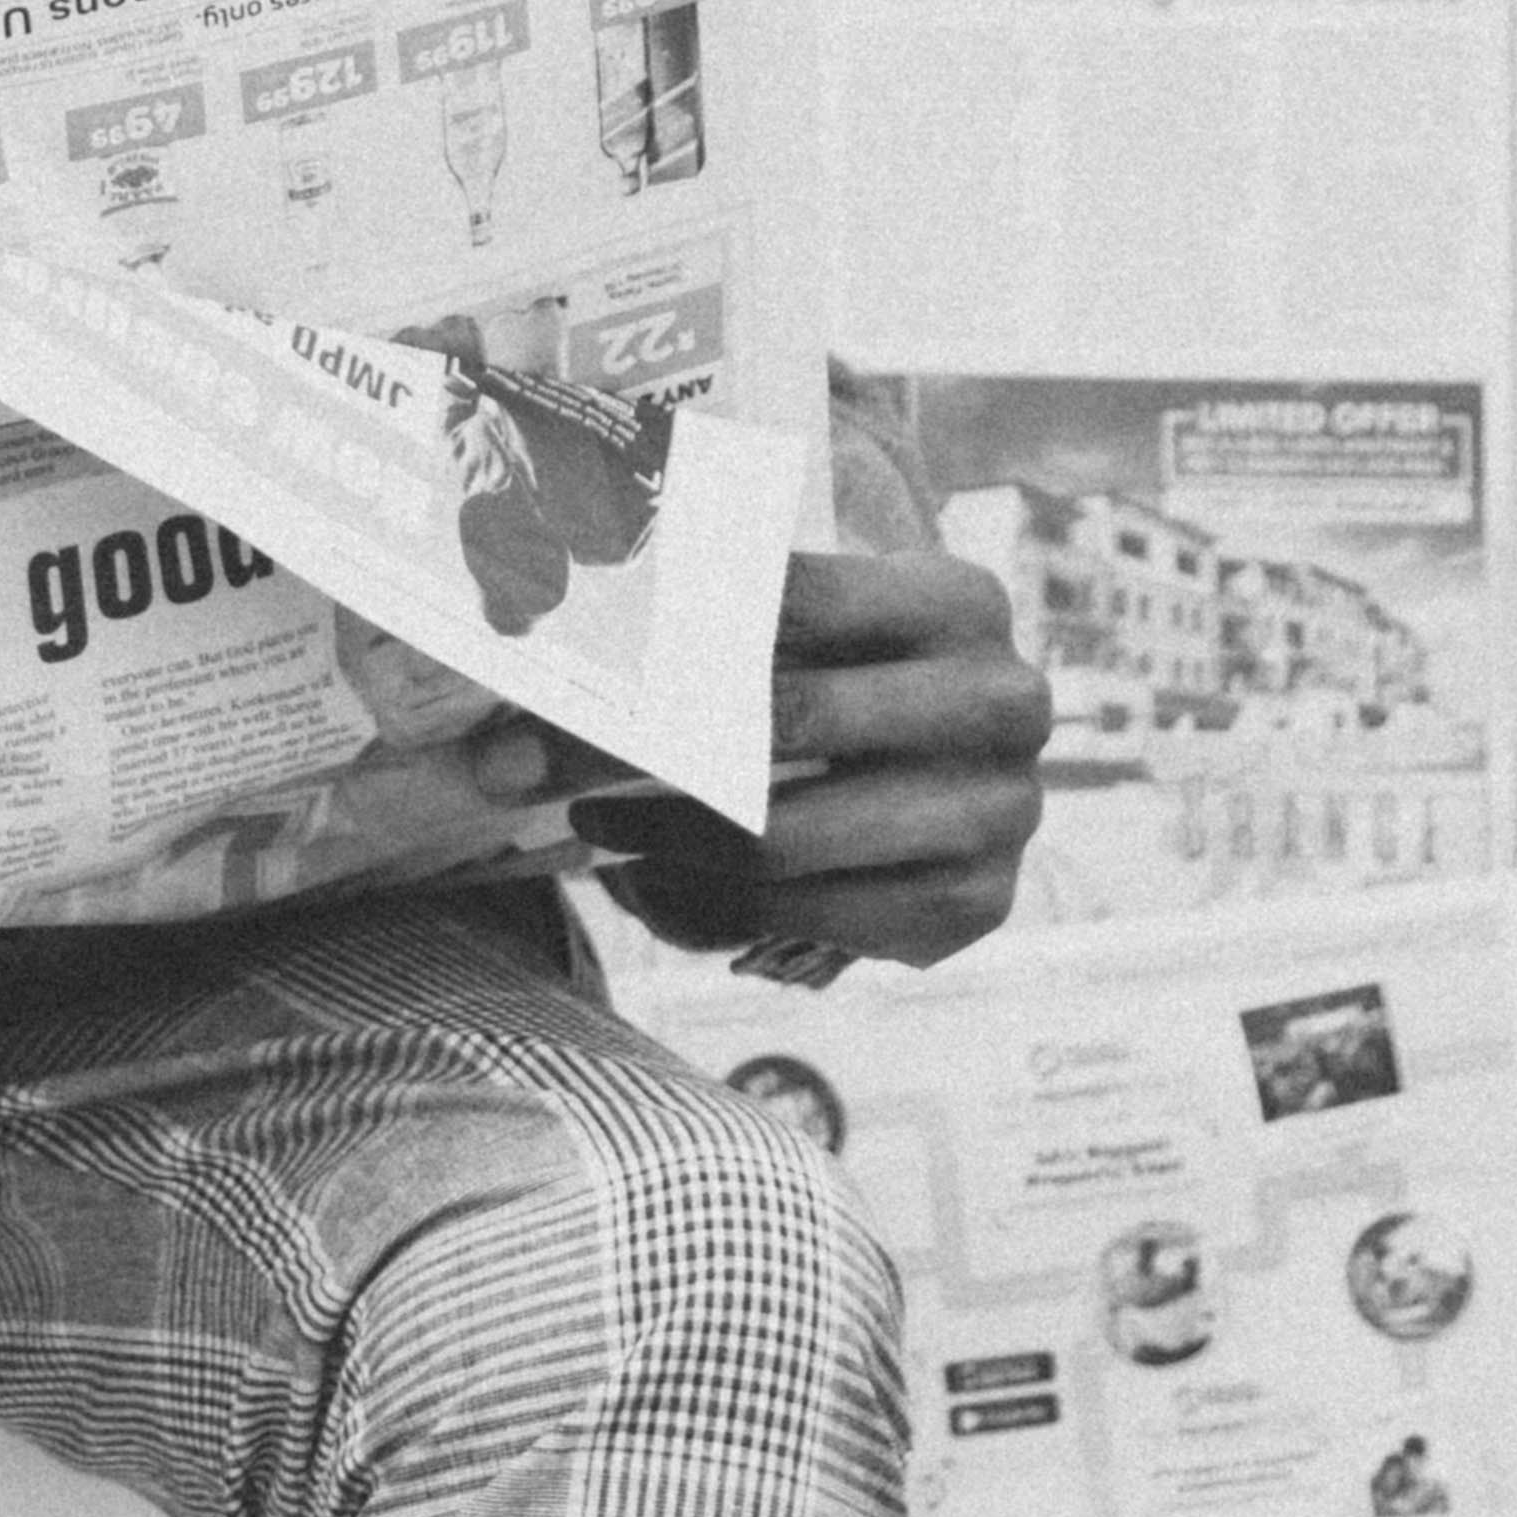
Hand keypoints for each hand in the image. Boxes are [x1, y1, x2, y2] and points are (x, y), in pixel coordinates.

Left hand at [572, 551, 1050, 970]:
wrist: (959, 766)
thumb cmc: (854, 671)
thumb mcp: (821, 615)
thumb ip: (714, 603)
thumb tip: (526, 598)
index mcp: (957, 599)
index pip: (788, 598)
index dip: (668, 622)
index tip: (561, 650)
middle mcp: (998, 703)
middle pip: (783, 720)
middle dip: (630, 745)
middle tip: (518, 763)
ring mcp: (999, 812)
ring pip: (780, 839)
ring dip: (656, 838)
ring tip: (590, 823)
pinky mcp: (972, 904)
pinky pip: (804, 919)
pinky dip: (708, 906)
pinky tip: (653, 880)